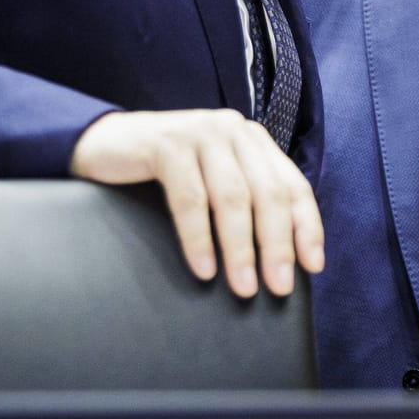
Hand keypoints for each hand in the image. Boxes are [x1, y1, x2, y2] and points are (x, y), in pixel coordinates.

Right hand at [69, 108, 323, 297]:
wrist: (105, 144)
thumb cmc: (166, 172)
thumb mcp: (215, 183)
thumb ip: (248, 202)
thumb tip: (280, 260)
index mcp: (254, 141)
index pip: (294, 186)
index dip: (307, 227)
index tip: (313, 266)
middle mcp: (234, 131)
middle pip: (268, 194)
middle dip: (277, 245)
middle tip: (278, 287)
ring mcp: (202, 133)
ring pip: (233, 197)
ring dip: (240, 248)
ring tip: (244, 287)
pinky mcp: (168, 144)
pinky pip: (190, 198)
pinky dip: (199, 237)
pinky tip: (203, 268)